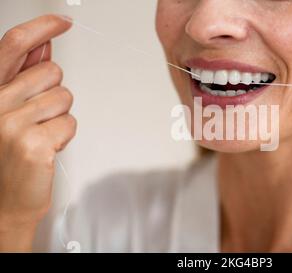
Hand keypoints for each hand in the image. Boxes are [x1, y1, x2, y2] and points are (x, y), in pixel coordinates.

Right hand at [0, 15, 74, 251]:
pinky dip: (64, 136)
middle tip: (37, 119)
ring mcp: (11, 123)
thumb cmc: (5, 159)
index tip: (62, 22)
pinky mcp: (32, 143)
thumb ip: (23, 76)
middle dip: (53, 93)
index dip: (41, 28)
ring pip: (65, 97)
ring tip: (39, 135)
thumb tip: (43, 47)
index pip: (13, 45)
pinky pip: (70, 122)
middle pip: (51, 72)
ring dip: (59, 116)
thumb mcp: (8, 110)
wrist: (2, 205)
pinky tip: (46, 149)